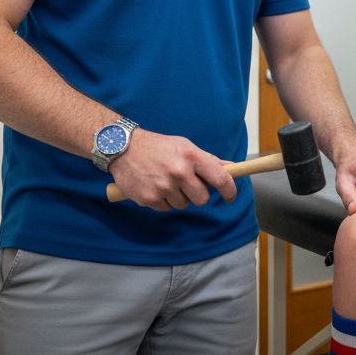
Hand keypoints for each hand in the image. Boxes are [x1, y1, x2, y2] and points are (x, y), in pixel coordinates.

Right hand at [107, 128, 236, 210]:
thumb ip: (208, 160)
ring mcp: (163, 186)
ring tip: (166, 181)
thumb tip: (231, 168)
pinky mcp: (149, 198)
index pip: (220, 179)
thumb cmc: (158, 146)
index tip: (230, 196)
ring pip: (183, 205)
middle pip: (202, 199)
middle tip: (187, 184)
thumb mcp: (185, 146)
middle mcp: (179, 172)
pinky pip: (166, 208)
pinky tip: (155, 185)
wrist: (124, 148)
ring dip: (178, 197)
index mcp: (191, 156)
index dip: (230, 190)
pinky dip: (163, 200)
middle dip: (198, 194)